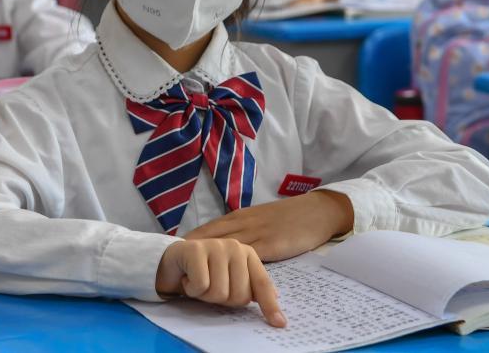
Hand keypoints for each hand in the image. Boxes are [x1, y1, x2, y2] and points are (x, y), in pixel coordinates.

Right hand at [156, 239, 285, 327]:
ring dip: (205, 295)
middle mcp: (235, 247)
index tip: (279, 323)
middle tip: (211, 287)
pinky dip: (192, 289)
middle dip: (223, 299)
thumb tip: (277, 301)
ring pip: (219, 292)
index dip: (270, 305)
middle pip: (239, 295)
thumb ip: (251, 287)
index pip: (262, 284)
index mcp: (248, 254)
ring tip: (199, 282)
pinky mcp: (196, 249)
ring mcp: (216, 245)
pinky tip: (188, 278)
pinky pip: (202, 285)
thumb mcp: (230, 280)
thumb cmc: (204, 272)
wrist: (172, 261)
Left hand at [184, 191, 353, 262]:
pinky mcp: (269, 245)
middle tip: (172, 265)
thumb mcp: (260, 218)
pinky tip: (220, 277)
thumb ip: (243, 229)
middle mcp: (242, 223)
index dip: (190, 242)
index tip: (172, 252)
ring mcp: (255, 233)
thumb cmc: (290, 216)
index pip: (207, 229)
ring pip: (223, 249)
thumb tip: (224, 245)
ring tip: (187, 274)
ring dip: (206, 262)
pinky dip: (231, 269)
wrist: (316, 211)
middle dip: (191, 253)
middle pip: (209, 239)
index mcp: (239, 217)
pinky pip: (246, 259)